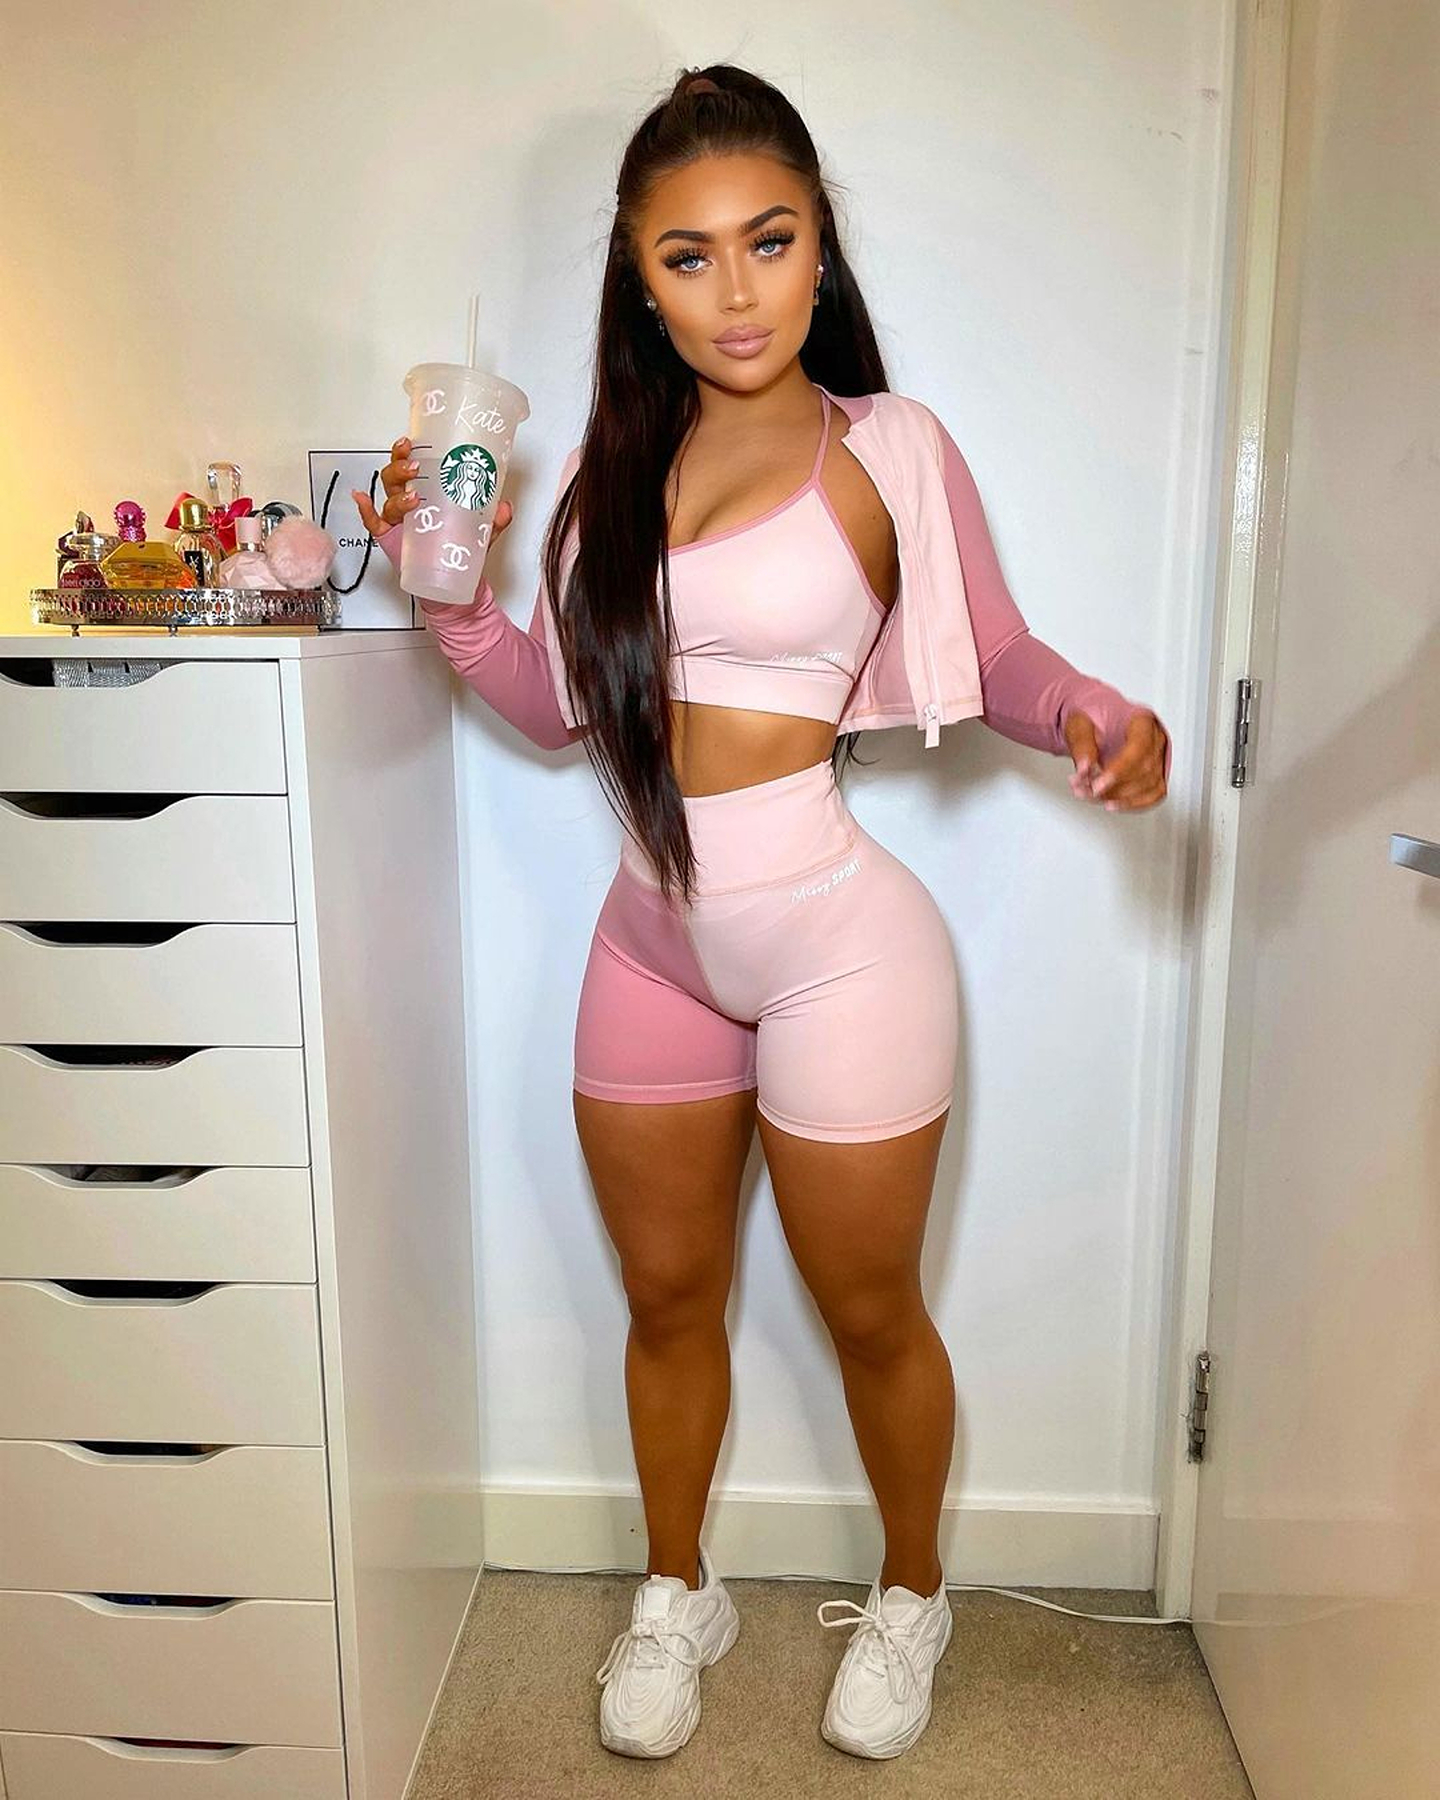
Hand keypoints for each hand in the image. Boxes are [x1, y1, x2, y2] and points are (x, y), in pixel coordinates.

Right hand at [349, 435, 514, 540]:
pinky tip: (361, 499)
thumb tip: (504, 507)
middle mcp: (409, 501)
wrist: (454, 578)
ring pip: (387, 497)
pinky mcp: (390, 537)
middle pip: (395, 476)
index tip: (411, 441)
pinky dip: (364, 510)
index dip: (407, 451)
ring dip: (396, 492)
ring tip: (411, 496)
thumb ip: (494, 520)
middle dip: (401, 467)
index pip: (413, 465)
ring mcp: (398, 519)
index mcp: (427, 492)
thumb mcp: (482, 531)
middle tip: (415, 468)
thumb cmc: (460, 548)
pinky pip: (373, 521)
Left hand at [1064, 708, 1168, 811]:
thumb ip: (1081, 743)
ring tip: (1088, 794)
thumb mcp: (1079, 723)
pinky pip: (1154, 794)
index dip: (1119, 771)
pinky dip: (1132, 804)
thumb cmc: (1092, 717)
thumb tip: (1084, 768)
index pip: (1139, 748)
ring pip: (1148, 785)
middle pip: (1144, 770)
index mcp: (1141, 720)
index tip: (1097, 786)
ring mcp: (1159, 756)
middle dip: (1112, 787)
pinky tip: (1112, 804)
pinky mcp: (1156, 773)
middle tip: (1084, 789)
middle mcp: (1155, 738)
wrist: (1095, 719)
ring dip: (1118, 797)